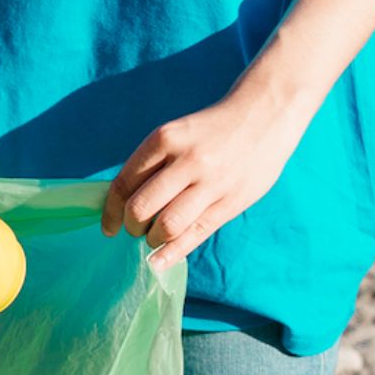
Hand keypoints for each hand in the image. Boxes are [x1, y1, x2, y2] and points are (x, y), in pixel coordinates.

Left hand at [99, 91, 311, 270]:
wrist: (265, 114)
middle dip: (130, 226)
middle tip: (134, 228)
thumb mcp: (177, 134)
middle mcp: (186, 161)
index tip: (108, 225)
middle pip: (141, 208)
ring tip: (153, 237)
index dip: (110, 211)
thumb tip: (122, 202)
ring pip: (167, 226)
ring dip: (151, 239)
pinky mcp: (231, 202)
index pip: (124, 184)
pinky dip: (172, 252)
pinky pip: (195, 234)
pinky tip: (158, 261)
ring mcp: (211, 183)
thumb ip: (153, 164)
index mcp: (165, 139)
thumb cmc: (212, 129)